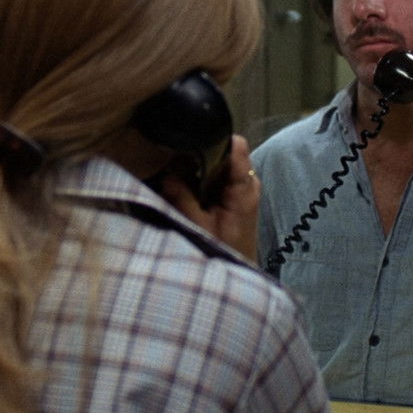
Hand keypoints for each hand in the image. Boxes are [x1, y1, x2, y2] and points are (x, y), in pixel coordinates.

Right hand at [160, 135, 259, 261]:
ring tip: (177, 174)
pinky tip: (185, 187)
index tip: (190, 140)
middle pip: (224, 151)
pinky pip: (217, 177)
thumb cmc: (223, 253)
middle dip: (200, 153)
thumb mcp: (198, 226)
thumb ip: (182, 197)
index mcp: (244, 187)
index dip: (214, 138)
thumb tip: (165, 173)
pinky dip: (201, 179)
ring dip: (199, 167)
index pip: (236, 145)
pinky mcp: (234, 197)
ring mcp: (241, 189)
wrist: (237, 274)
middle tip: (175, 161)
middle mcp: (247, 183)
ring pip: (218, 164)